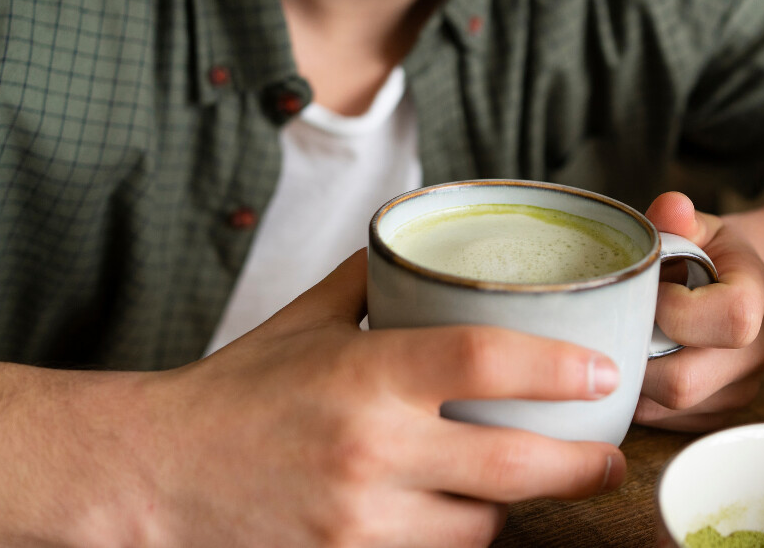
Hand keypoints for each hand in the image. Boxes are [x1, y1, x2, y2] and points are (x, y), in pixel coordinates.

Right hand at [138, 250, 625, 547]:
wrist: (154, 478)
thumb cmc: (234, 394)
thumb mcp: (303, 322)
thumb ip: (372, 281)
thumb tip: (428, 244)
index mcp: (362, 375)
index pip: (483, 361)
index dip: (557, 366)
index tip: (603, 371)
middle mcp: (369, 451)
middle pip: (511, 466)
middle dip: (580, 466)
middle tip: (609, 456)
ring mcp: (361, 521)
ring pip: (480, 525)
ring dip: (507, 506)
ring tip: (515, 481)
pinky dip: (458, 537)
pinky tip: (455, 513)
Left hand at [635, 192, 763, 430]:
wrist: (737, 290)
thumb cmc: (708, 256)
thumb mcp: (699, 227)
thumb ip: (679, 218)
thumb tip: (670, 208)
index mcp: (756, 299)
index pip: (730, 320)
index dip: (677, 310)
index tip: (652, 290)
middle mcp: (755, 354)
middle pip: (685, 383)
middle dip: (637, 355)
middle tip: (618, 325)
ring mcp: (737, 393)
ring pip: (665, 409)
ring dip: (631, 377)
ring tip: (624, 339)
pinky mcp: (713, 417)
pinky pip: (661, 423)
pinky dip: (636, 397)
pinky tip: (633, 362)